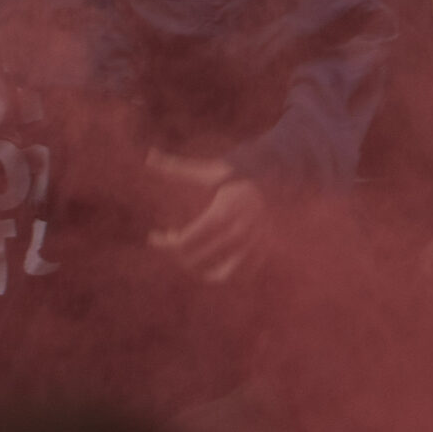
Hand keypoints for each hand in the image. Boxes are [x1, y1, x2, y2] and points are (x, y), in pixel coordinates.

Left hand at [148, 151, 270, 282]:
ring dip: (201, 271)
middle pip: (198, 260)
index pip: (186, 242)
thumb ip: (177, 168)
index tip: (154, 238)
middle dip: (179, 255)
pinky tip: (213, 261)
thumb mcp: (208, 170)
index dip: (165, 244)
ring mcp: (256, 243)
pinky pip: (242, 274)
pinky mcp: (267, 248)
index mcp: (223, 211)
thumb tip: (149, 156)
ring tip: (191, 260)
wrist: (283, 168)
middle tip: (172, 242)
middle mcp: (241, 231)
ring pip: (222, 275)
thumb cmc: (240, 168)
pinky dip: (225, 274)